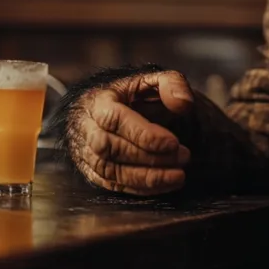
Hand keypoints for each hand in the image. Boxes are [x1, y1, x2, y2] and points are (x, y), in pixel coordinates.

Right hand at [66, 71, 194, 195]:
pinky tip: (163, 185)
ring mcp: (84, 151)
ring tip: (178, 176)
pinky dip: (138, 189)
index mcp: (98, 101)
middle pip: (111, 148)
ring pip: (109, 171)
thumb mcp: (150, 79)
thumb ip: (171, 83)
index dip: (144, 134)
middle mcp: (86, 127)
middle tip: (183, 157)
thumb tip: (184, 104)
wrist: (103, 106)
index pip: (115, 119)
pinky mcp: (90, 170)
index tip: (173, 143)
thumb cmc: (130, 93)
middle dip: (150, 157)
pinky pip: (111, 185)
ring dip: (146, 177)